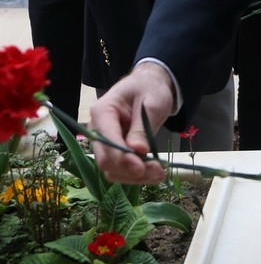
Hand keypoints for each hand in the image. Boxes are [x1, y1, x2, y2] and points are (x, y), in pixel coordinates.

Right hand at [90, 63, 174, 182]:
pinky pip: (119, 170)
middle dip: (130, 170)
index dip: (122, 157)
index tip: (141, 168)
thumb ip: (142, 127)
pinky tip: (154, 173)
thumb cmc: (150, 89)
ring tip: (160, 173)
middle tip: (158, 171)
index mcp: (102, 111)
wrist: (149, 86)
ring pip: (112, 170)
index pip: (106, 140)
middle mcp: (97, 130)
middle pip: (106, 160)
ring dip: (134, 177)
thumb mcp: (151, 104)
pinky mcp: (112, 152)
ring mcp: (103, 142)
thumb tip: (138, 151)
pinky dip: (135, 176)